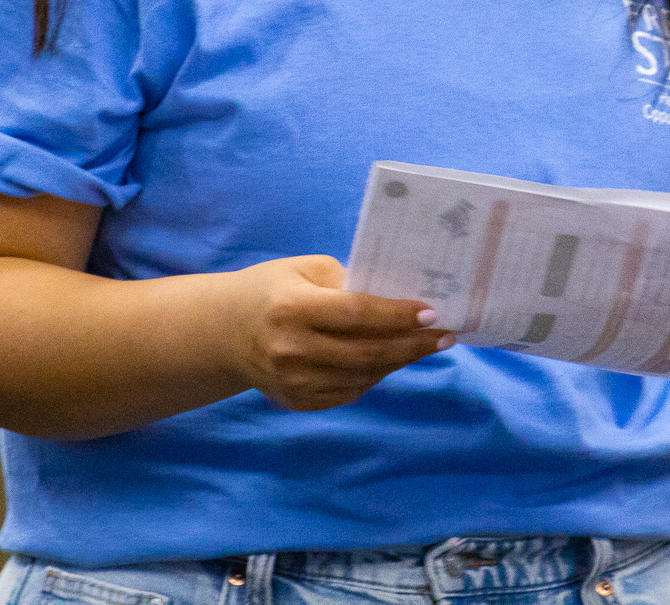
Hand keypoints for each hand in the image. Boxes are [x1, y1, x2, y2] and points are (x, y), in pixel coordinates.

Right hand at [223, 254, 449, 410]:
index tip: (432, 312)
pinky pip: (349, 392)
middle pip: (366, 352)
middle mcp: (290, 350)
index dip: (397, 315)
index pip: (356, 314)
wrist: (224, 332)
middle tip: (445, 336)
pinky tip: (391, 360)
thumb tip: (397, 297)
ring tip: (425, 346)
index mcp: (291, 309)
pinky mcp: (296, 401)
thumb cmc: (272, 289)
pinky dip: (375, 376)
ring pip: (363, 376)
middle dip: (412, 344)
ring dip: (399, 361)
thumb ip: (346, 282)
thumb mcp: (304, 269)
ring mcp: (292, 382)